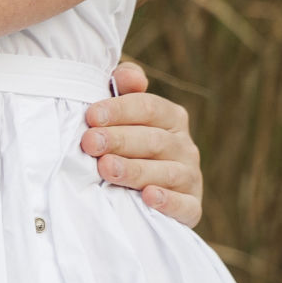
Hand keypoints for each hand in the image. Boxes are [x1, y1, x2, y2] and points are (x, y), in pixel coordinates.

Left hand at [82, 63, 201, 227]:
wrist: (146, 193)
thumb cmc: (127, 142)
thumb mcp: (124, 113)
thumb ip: (124, 87)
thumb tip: (126, 76)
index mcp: (171, 117)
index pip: (148, 107)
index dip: (119, 109)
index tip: (90, 116)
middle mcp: (184, 145)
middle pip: (153, 140)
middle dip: (119, 140)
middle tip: (90, 143)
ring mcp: (190, 176)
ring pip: (166, 172)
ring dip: (135, 170)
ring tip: (107, 169)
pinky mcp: (192, 206)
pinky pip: (185, 205)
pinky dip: (168, 201)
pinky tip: (148, 197)